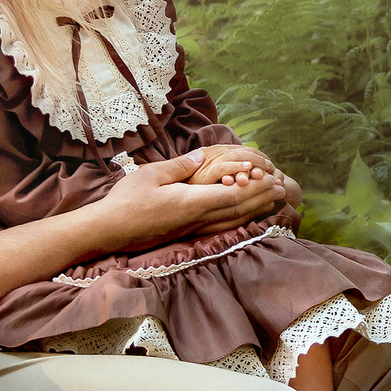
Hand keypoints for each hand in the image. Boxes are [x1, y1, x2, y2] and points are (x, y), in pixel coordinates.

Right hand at [108, 150, 283, 242]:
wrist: (109, 231)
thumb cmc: (126, 200)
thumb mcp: (151, 175)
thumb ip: (179, 166)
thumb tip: (201, 156)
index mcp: (190, 203)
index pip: (231, 195)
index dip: (254, 187)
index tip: (270, 177)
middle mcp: (196, 220)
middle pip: (237, 210)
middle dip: (260, 198)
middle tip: (280, 188)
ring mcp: (192, 229)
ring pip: (231, 221)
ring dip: (253, 210)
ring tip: (270, 200)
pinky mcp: (186, 234)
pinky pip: (220, 226)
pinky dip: (238, 219)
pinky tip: (244, 214)